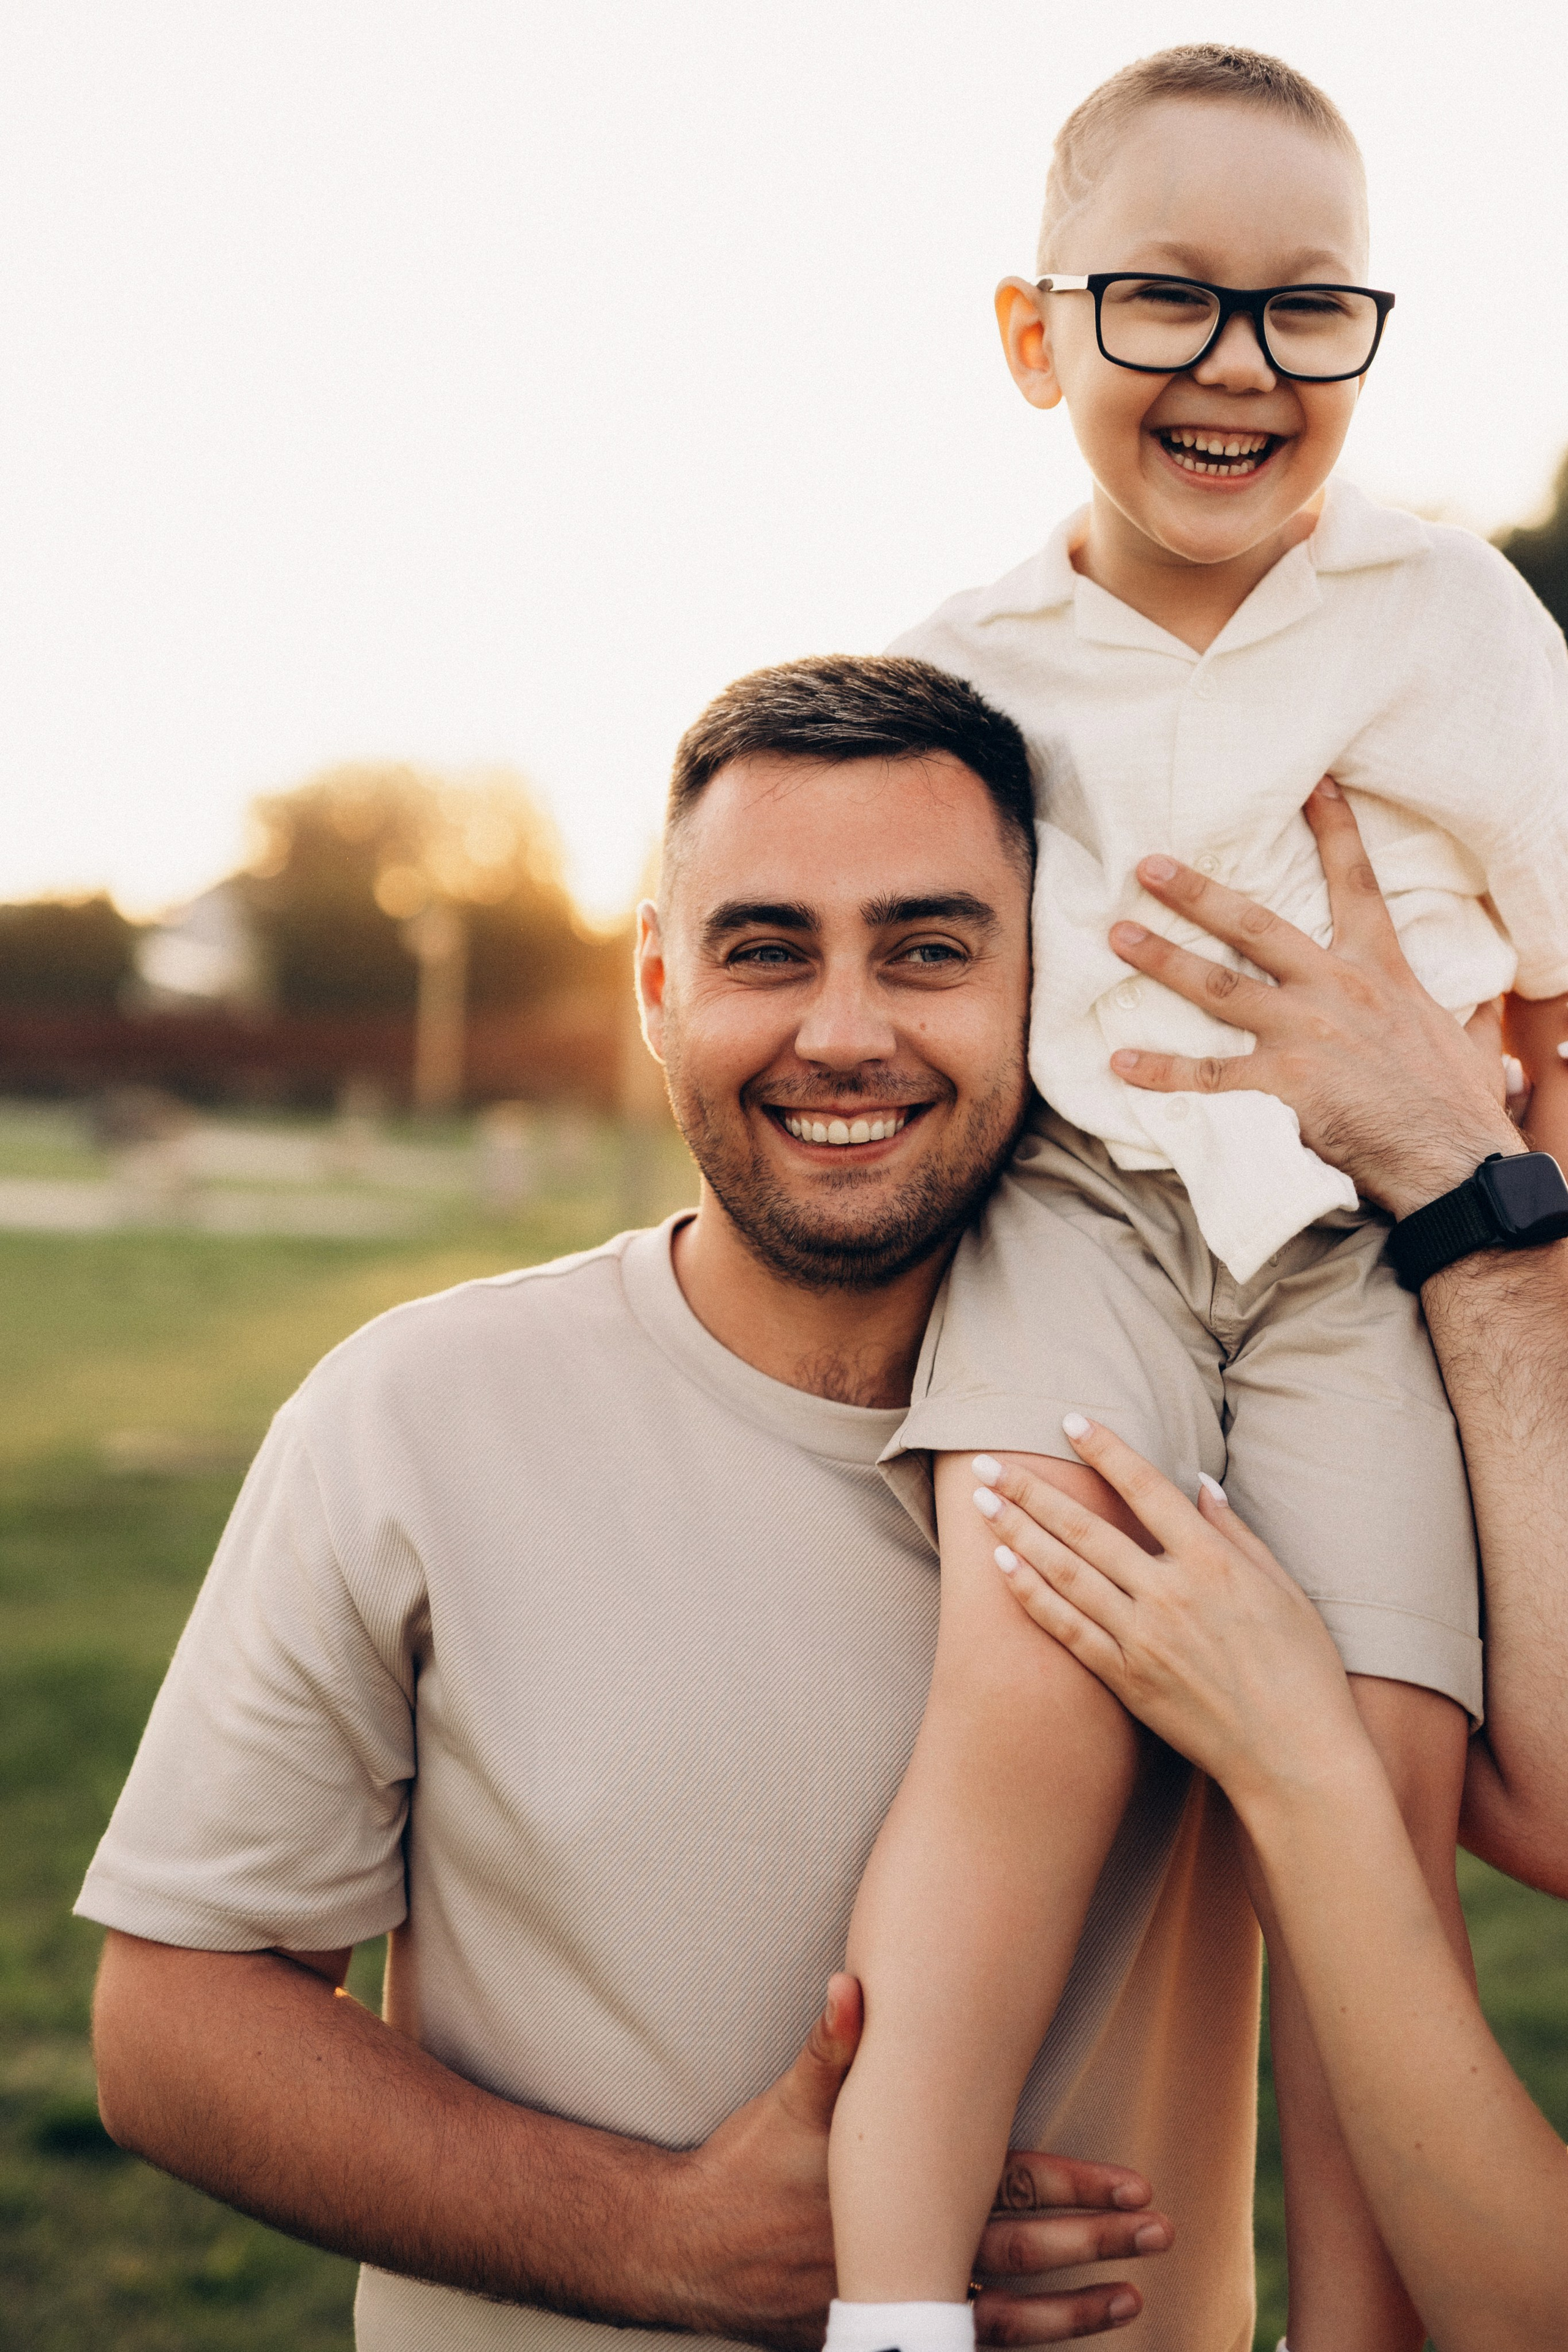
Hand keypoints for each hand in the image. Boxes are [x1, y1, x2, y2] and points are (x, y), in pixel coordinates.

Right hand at [674, 1975, 1172, 2346]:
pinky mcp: (876, 2334)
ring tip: (1129, 2304)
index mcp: (908, 2193)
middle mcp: (914, 2251)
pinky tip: (1046, 2349)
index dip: (1079, 2188)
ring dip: (1072, 2311)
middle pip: (1026, 2253)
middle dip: (1099, 2245)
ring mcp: (897, 2301)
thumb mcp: (790, 2101)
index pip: (1013, 2187)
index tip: (1136, 2186)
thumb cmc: (744, 2167)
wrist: (687, 2250)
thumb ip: (832, 2044)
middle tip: (1162, 2236)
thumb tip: (851, 1982)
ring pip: (1006, 2318)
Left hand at [972, 1423, 1367, 1816]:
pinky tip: (1003, 1566)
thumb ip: (1237, 1532)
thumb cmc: (1303, 1671)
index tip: (1069, 1420)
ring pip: (1066, 1573)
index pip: (1146, 1488)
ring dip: (1017, 1534)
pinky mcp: (1127, 1680)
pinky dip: (1032, 1595)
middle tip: (987, 1463)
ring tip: (980, 1504)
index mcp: (1213, 1563)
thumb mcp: (1284, 1589)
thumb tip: (1200, 1482)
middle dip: (1031, 1490)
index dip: (1105, 1450)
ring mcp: (1143, 1639)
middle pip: (1086, 1528)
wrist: (1295, 1759)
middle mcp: (1170, 1595)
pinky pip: (1067, 1630)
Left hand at [1107, 779, 1519, 1218]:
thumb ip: (1462, 1015)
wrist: (1454, 1159)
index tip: (1311, 783)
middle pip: (1255, 926)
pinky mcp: (1286, 1085)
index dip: (1334, 828)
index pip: (1356, 881)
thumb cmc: (1458, 1105)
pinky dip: (1162, 1070)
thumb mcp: (1466, 1043)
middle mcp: (1336, 989)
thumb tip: (1480, 1012)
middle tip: (1147, 865)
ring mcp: (1307, 1034)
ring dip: (1163, 960)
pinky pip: (1210, 1074)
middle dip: (1197, 893)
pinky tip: (1119, 1062)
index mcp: (1381, 968)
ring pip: (1219, 987)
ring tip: (1117, 936)